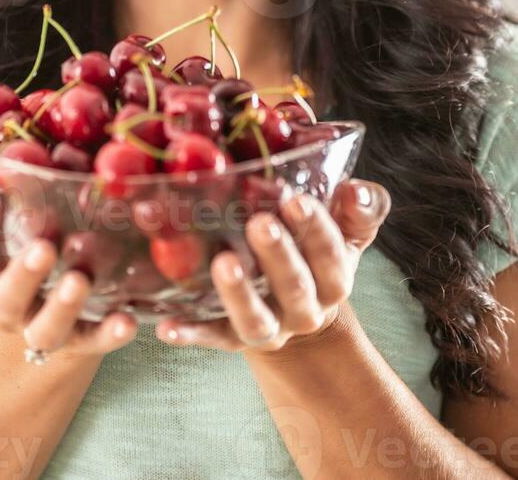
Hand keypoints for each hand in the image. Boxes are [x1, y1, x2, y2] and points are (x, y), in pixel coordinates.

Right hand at [0, 150, 137, 356]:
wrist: (40, 313)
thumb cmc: (10, 250)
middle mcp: (6, 304)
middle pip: (6, 297)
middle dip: (22, 273)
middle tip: (44, 246)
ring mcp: (41, 326)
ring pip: (45, 327)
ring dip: (62, 305)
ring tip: (79, 280)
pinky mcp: (80, 340)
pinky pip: (93, 341)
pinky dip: (108, 333)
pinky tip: (126, 319)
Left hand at [154, 177, 390, 351]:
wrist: (295, 305)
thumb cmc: (316, 250)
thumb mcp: (346, 229)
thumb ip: (360, 207)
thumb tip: (355, 190)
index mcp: (333, 279)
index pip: (330, 255)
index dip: (316, 229)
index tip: (296, 199)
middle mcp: (304, 309)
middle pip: (295, 287)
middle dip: (278, 255)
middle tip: (260, 222)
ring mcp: (268, 327)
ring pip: (255, 319)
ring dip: (239, 293)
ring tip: (223, 263)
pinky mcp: (231, 337)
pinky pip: (211, 337)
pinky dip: (191, 332)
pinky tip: (168, 323)